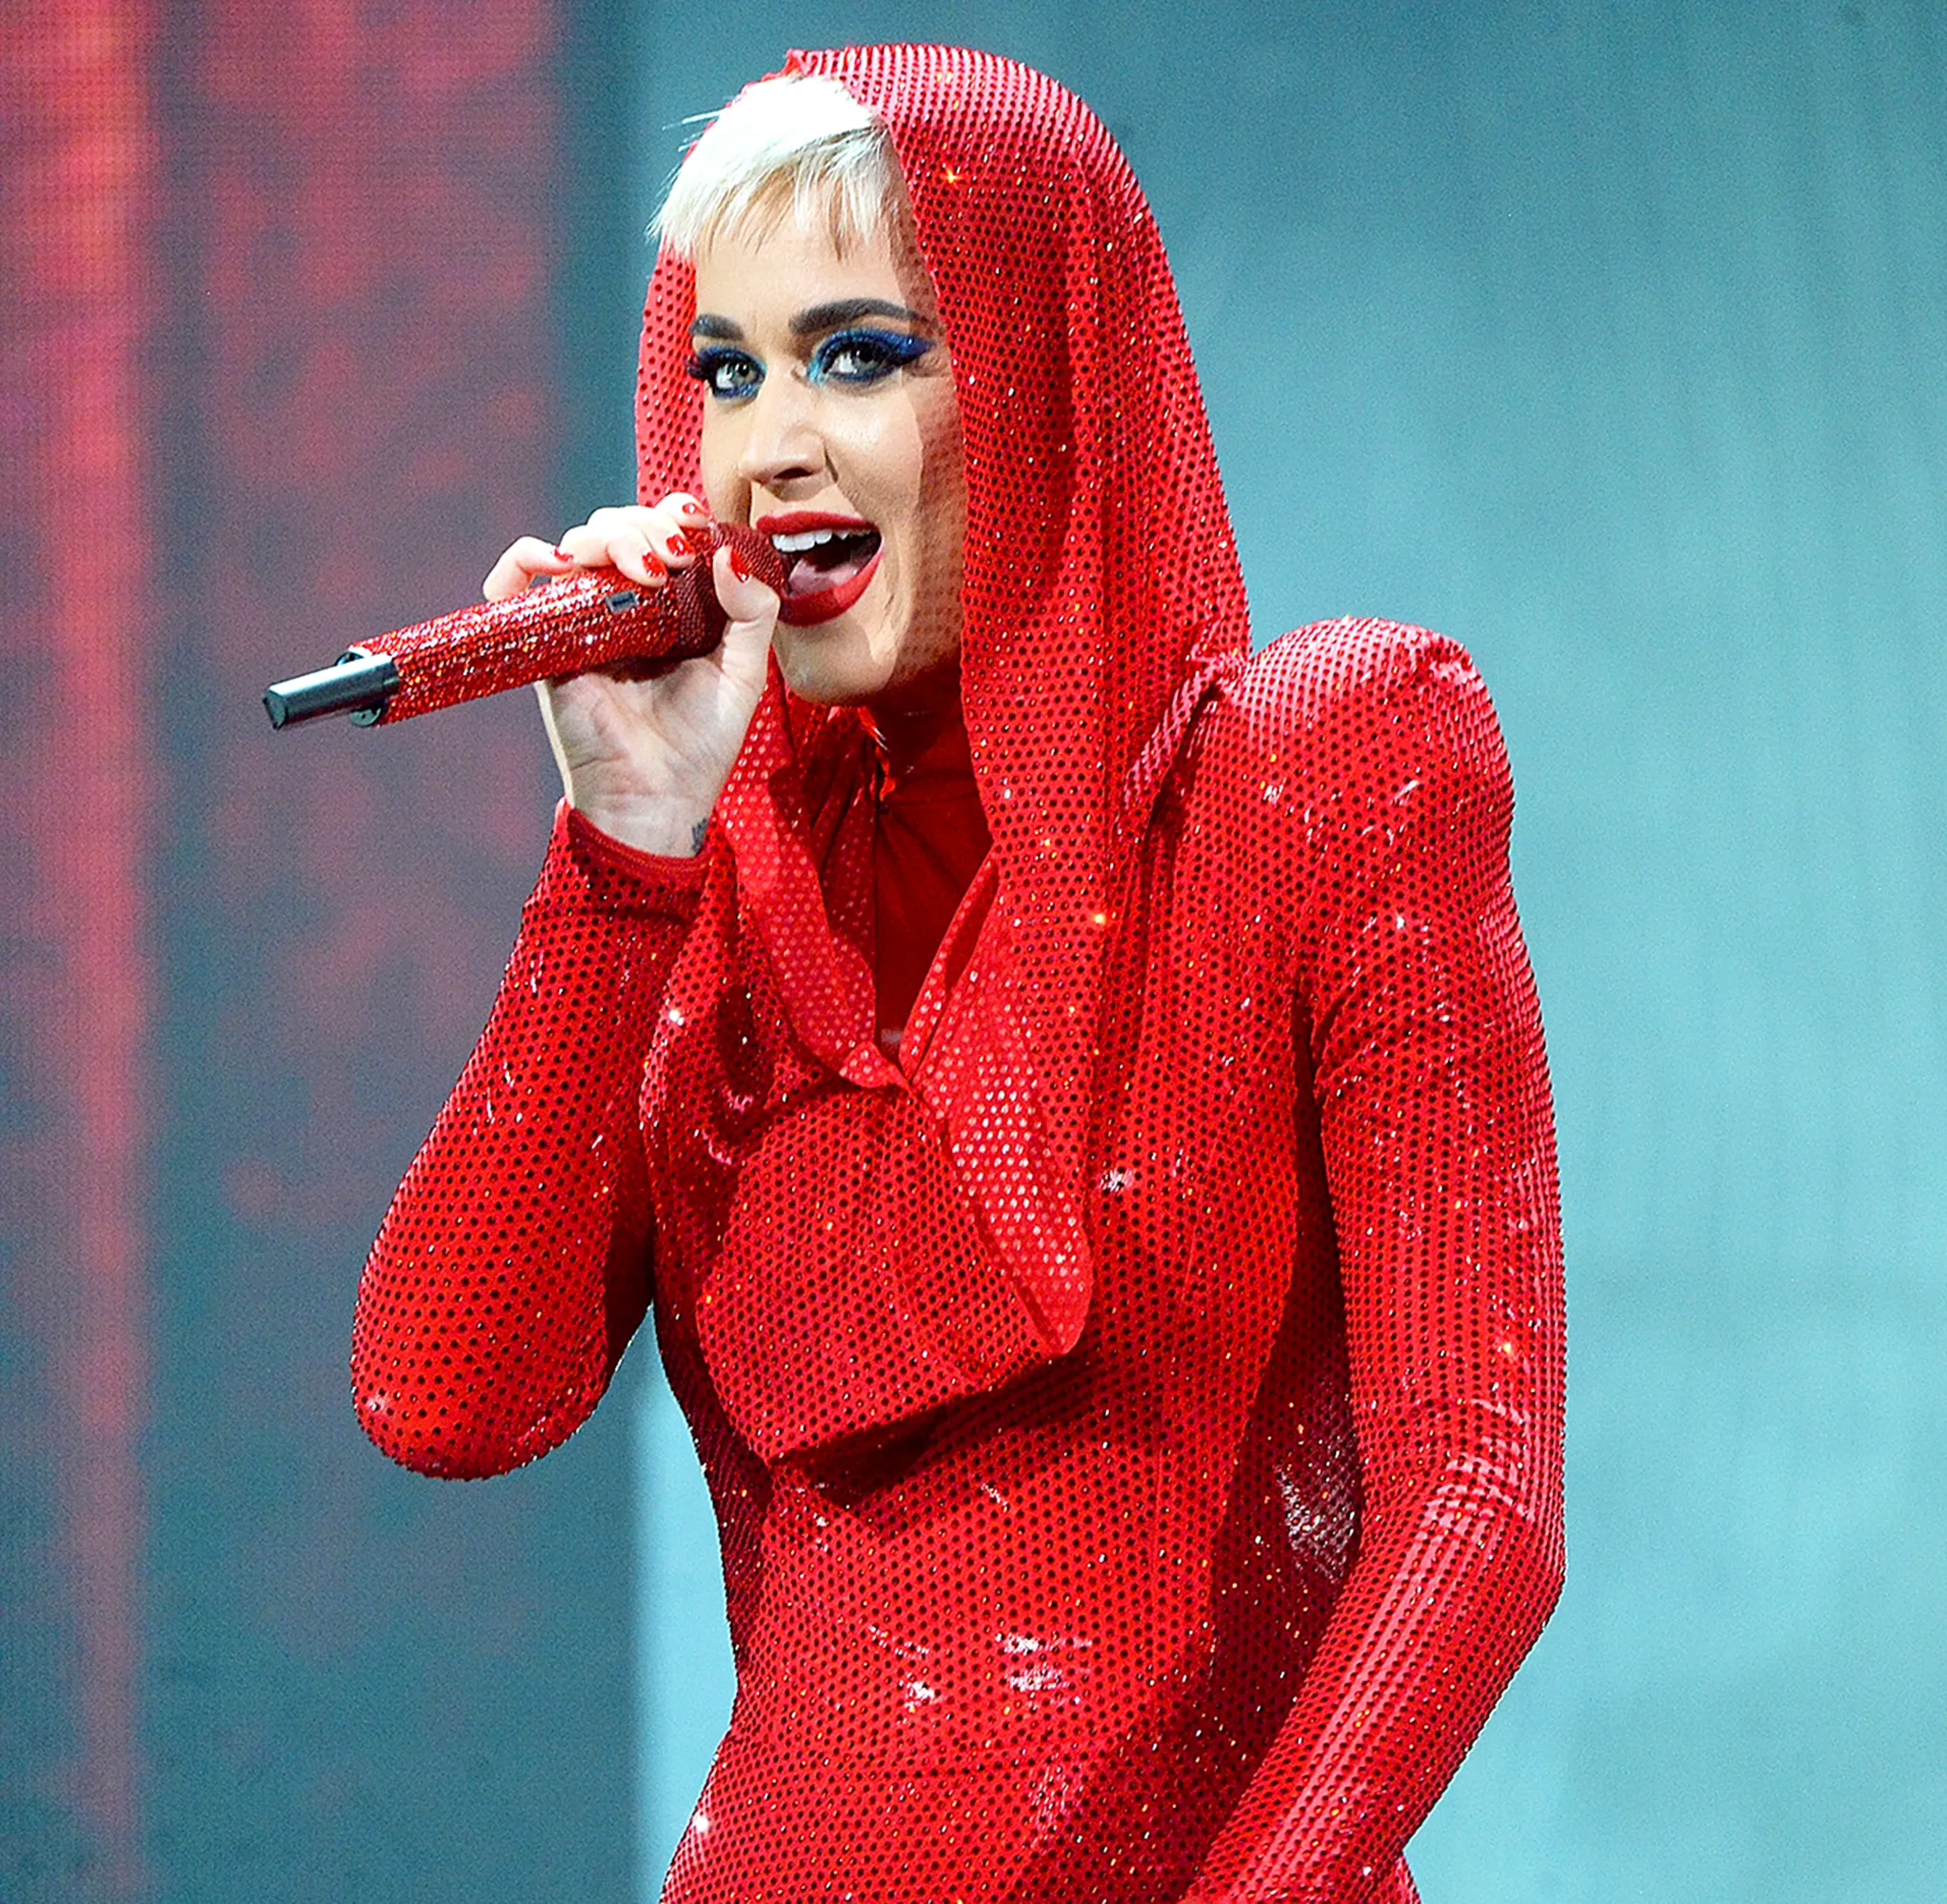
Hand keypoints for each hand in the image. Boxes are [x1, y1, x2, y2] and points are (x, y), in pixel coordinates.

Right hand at [484, 496, 779, 855]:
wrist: (658, 799)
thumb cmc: (700, 745)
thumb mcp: (744, 674)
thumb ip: (752, 613)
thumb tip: (725, 554)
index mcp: (670, 605)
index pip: (661, 531)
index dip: (673, 514)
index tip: (695, 526)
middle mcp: (623, 606)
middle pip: (619, 525)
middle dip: (647, 526)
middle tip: (673, 560)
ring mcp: (582, 620)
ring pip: (578, 543)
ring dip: (610, 537)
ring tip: (644, 572)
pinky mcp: (546, 643)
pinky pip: (516, 582)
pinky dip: (527, 557)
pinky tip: (564, 564)